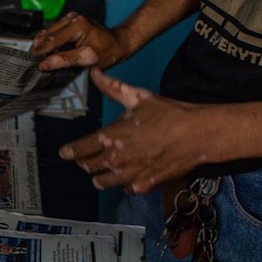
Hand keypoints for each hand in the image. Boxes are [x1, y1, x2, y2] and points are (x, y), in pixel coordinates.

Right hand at [30, 12, 134, 70]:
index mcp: (77, 25)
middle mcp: (72, 18)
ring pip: (48, 32)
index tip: (31, 62)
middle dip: (39, 48)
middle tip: (31, 63)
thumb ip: (64, 60)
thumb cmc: (107, 51)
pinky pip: (53, 32)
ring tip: (37, 59)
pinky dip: (48, 42)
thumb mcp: (87, 59)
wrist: (118, 43)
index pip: (52, 40)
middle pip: (47, 34)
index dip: (40, 52)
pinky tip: (46, 53)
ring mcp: (70, 19)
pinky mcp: (69, 22)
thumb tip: (44, 64)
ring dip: (42, 45)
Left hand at [59, 69, 207, 193]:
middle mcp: (115, 158)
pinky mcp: (143, 185)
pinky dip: (124, 183)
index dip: (69, 151)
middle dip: (85, 161)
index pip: (79, 149)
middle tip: (88, 156)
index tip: (65, 152)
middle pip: (87, 167)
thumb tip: (96, 73)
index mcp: (110, 136)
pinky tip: (129, 174)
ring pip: (101, 182)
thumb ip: (113, 88)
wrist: (196, 134)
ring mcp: (129, 174)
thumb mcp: (138, 97)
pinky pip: (125, 188)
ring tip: (105, 169)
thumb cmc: (169, 114)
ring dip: (100, 175)